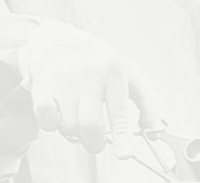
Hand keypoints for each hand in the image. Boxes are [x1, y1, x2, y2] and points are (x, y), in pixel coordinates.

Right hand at [19, 22, 158, 157]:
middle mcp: (91, 74)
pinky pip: (45, 120)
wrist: (64, 45)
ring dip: (75, 132)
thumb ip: (149, 101)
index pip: (120, 110)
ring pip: (70, 127)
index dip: (123, 136)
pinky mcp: (44, 88)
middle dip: (95, 142)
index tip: (126, 154)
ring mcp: (66, 80)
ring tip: (79, 117)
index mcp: (115, 71)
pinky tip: (59, 114)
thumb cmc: (103, 67)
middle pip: (91, 125)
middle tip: (97, 141)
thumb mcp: (131, 75)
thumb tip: (155, 129)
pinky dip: (52, 125)